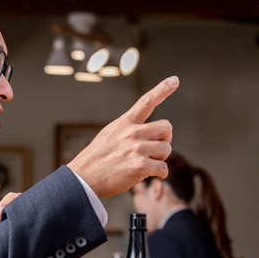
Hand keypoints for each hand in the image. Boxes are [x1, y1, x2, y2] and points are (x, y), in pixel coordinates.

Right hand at [67, 77, 176, 198]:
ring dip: (160, 158)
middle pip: (167, 128)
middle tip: (153, 149)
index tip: (174, 80)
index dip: (163, 89)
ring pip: (167, 149)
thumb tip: (144, 129)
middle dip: (164, 139)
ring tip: (145, 163)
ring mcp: (137, 148)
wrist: (84, 178)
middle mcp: (133, 132)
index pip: (147, 101)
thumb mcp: (109, 133)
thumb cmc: (96, 157)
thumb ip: (127, 128)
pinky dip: (160, 174)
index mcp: (126, 122)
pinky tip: (151, 175)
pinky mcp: (141, 165)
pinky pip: (164, 168)